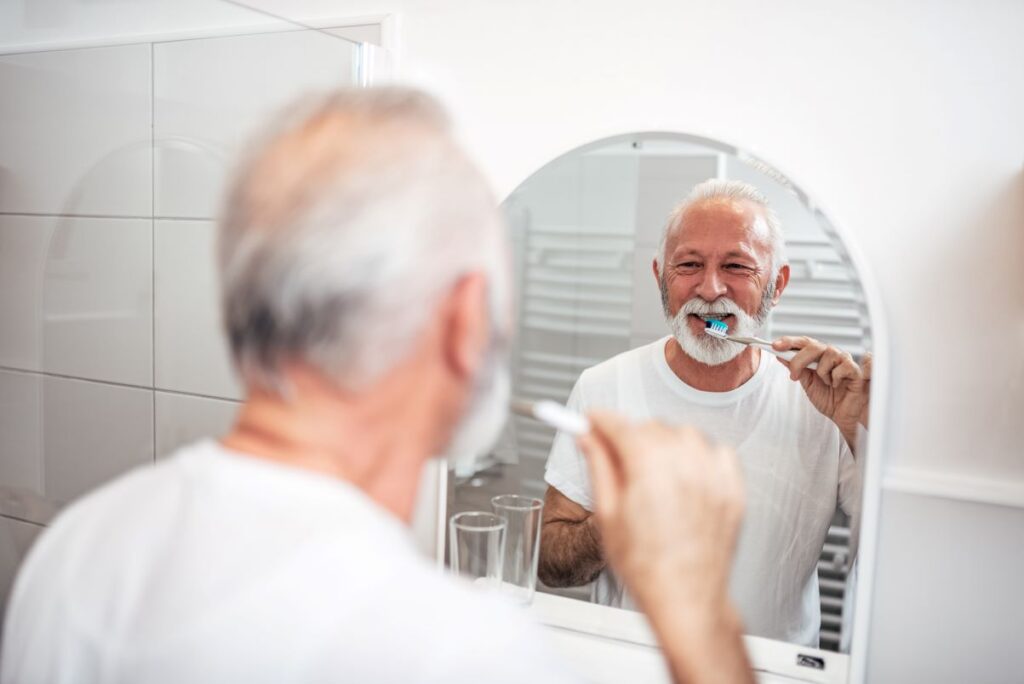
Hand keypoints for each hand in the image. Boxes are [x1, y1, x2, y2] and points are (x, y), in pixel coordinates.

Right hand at [577, 411, 744, 617]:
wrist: (686, 599)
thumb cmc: (646, 567)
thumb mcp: (607, 514)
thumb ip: (599, 467)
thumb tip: (588, 438)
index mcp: (649, 469)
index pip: (620, 425)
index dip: (600, 420)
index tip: (592, 420)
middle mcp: (685, 465)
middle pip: (650, 427)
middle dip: (630, 436)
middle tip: (618, 458)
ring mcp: (713, 475)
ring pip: (683, 434)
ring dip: (664, 443)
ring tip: (653, 472)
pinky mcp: (733, 488)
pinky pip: (715, 450)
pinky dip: (698, 455)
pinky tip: (685, 477)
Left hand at [772, 336, 870, 443]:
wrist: (843, 415)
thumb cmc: (828, 398)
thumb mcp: (807, 384)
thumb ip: (796, 369)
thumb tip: (780, 355)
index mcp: (818, 356)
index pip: (804, 342)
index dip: (790, 341)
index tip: (775, 345)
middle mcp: (831, 355)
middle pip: (814, 345)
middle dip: (799, 360)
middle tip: (794, 376)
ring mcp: (844, 360)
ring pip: (829, 354)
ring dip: (822, 372)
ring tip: (826, 383)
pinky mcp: (855, 369)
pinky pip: (842, 367)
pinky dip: (836, 378)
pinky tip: (837, 385)